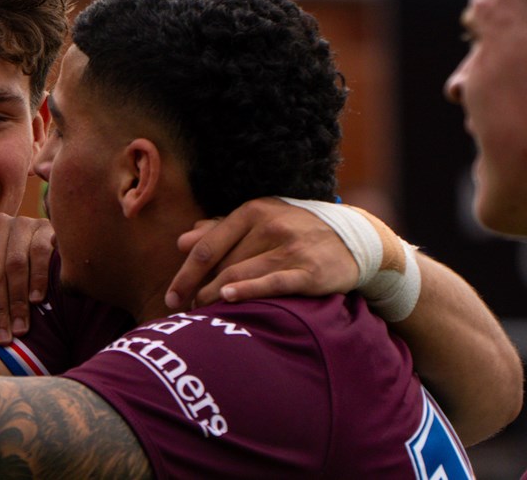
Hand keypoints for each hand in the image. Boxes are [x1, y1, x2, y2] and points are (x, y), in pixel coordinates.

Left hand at [0, 214, 53, 344]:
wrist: (39, 248)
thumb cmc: (3, 270)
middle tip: (3, 336)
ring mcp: (20, 223)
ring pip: (15, 265)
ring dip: (17, 301)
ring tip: (19, 328)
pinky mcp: (44, 227)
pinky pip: (39, 254)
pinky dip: (37, 279)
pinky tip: (36, 300)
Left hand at [166, 197, 359, 309]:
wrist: (354, 238)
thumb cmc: (295, 231)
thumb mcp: (261, 220)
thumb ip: (220, 230)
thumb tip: (182, 241)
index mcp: (253, 211)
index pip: (208, 246)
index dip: (185, 274)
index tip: (172, 297)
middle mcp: (270, 225)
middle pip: (221, 265)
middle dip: (199, 291)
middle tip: (188, 313)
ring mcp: (291, 248)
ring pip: (241, 274)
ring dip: (216, 297)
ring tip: (204, 315)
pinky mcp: (310, 271)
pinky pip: (274, 282)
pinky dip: (249, 290)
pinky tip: (229, 298)